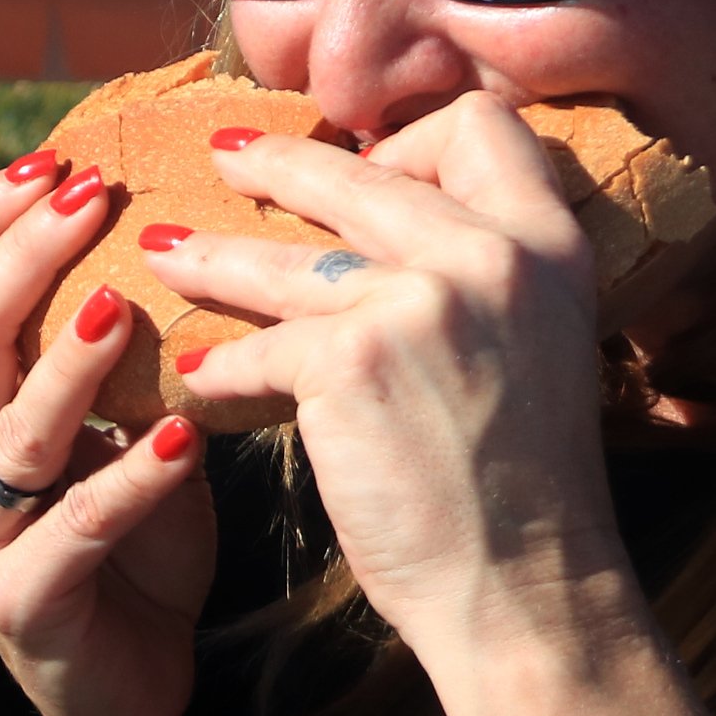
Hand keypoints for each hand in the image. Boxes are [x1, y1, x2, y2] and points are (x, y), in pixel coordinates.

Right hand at [0, 153, 216, 715]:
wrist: (130, 686)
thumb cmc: (133, 538)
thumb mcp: (124, 425)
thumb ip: (120, 348)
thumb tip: (180, 225)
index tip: (54, 159)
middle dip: (26, 258)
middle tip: (91, 198)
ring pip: (9, 431)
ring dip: (69, 362)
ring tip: (122, 304)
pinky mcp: (20, 602)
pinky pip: (75, 527)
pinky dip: (131, 478)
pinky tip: (186, 440)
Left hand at [149, 96, 634, 672]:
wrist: (528, 589)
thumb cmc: (524, 486)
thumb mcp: (537, 345)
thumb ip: (481, 278)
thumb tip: (389, 224)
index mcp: (550, 244)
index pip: (481, 126)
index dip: (412, 139)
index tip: (366, 164)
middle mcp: (491, 255)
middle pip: (360, 171)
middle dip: (278, 160)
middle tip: (223, 156)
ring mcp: (420, 301)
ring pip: (286, 255)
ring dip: (214, 255)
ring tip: (165, 255)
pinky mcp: (352, 361)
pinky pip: (261, 346)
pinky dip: (225, 367)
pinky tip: (200, 378)